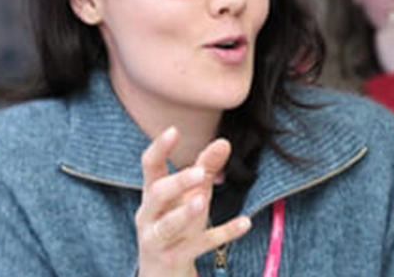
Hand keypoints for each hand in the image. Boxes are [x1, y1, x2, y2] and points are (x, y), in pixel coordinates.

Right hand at [136, 127, 251, 276]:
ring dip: (185, 213)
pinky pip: (196, 247)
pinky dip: (222, 234)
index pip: (149, 167)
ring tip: (202, 201)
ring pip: (167, 225)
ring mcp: (157, 239)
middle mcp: (149, 215)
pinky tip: (245, 223)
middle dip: (176, 183)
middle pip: (156, 194)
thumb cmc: (175, 227)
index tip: (173, 130)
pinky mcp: (172, 259)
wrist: (160, 273)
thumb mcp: (191, 196)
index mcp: (152, 194)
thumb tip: (224, 142)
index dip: (159, 149)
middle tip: (198, 173)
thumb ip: (205, 169)